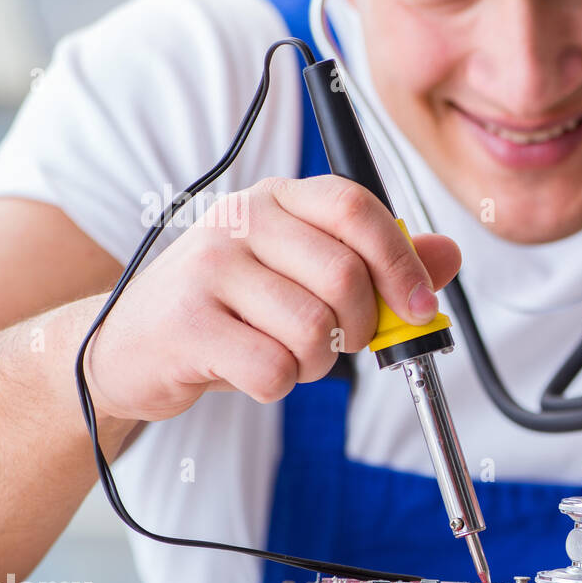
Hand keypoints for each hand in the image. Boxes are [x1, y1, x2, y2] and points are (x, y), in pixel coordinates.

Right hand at [84, 175, 460, 420]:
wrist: (133, 344)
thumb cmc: (232, 309)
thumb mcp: (305, 275)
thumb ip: (379, 264)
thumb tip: (448, 254)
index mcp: (279, 198)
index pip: (357, 208)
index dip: (401, 263)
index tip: (421, 307)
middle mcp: (241, 220)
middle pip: (344, 277)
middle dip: (361, 327)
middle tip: (342, 341)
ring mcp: (207, 267)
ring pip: (313, 329)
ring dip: (317, 363)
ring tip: (286, 354)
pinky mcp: (186, 322)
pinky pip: (274, 368)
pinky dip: (279, 384)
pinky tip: (252, 370)